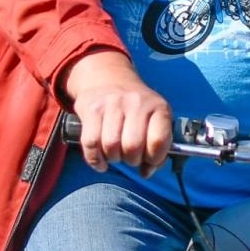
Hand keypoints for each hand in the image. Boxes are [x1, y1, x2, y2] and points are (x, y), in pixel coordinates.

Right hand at [62, 50, 172, 176]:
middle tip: (130, 156)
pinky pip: (91, 143)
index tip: (149, 159)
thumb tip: (146, 172)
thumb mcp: (155, 120)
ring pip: (110, 146)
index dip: (154, 158)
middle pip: (132, 147)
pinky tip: (100, 160)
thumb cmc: (136, 108)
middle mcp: (136, 102)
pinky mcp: (91, 109)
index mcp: (158, 107)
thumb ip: (158, 148)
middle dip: (131, 160)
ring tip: (115, 153)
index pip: (159, 141)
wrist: (108, 78)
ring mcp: (112, 104)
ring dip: (113, 158)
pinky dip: (95, 159)